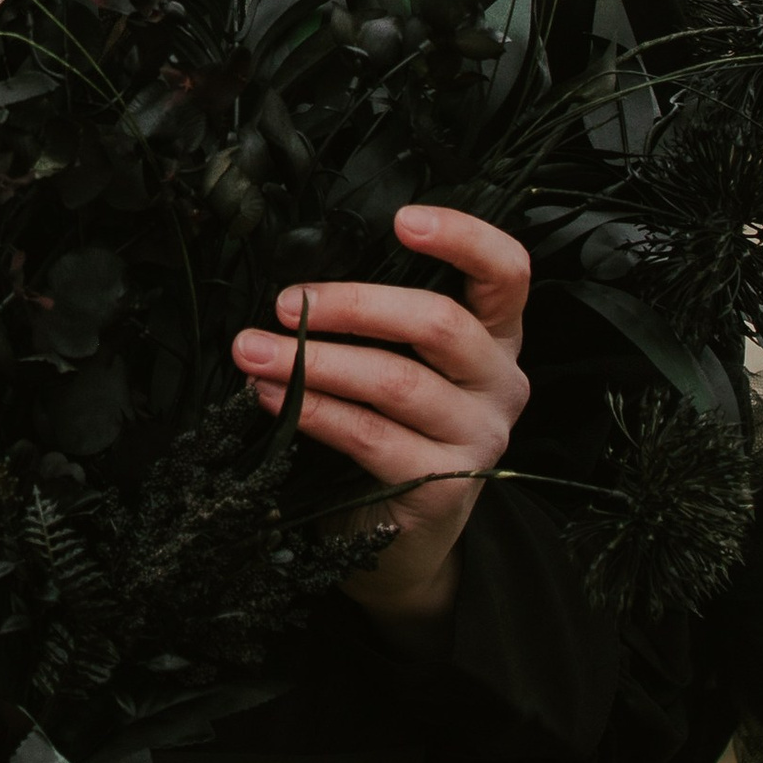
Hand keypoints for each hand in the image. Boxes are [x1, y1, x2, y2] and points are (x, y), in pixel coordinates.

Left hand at [230, 203, 530, 639]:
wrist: (403, 541)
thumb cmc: (395, 434)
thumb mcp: (405, 366)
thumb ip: (383, 325)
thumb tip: (301, 285)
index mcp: (496, 338)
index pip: (507, 273)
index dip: (463, 238)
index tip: (402, 220)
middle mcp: (499, 383)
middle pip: (439, 323)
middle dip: (352, 305)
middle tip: (286, 303)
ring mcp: (478, 437)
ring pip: (397, 381)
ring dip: (315, 361)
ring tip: (255, 350)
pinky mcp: (446, 484)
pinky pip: (371, 436)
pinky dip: (314, 410)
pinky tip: (273, 396)